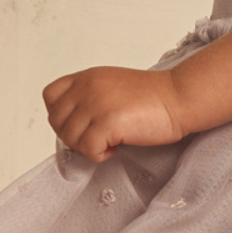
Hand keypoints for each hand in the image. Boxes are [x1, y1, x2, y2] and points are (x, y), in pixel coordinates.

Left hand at [42, 65, 188, 161]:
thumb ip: (90, 96)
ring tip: (111, 141)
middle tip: (98, 138)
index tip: (82, 123)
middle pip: (57, 121)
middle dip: (74, 136)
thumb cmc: (154, 97)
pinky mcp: (108, 123)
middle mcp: (87, 88)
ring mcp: (96, 104)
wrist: (180, 97)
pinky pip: (87, 150)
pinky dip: (100, 155)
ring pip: (70, 138)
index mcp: (87, 77)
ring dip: (88, 147)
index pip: (51, 96)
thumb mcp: (113, 86)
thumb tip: (74, 124)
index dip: (61, 115)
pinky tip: (117, 147)